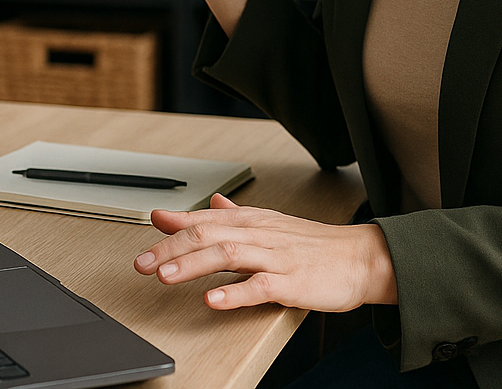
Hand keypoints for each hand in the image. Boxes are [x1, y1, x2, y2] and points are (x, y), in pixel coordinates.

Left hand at [134, 194, 396, 311]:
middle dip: (170, 249)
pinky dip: (234, 293)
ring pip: (227, 256)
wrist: (359, 258)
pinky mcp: (291, 283)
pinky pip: (259, 287)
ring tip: (165, 275)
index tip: (148, 225)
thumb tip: (210, 201)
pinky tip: (213, 300)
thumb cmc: (312, 244)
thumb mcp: (269, 223)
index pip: (205, 219)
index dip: (174, 224)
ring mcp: (274, 257)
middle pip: (207, 236)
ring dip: (192, 265)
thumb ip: (235, 215)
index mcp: (251, 220)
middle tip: (142, 263)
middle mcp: (258, 234)